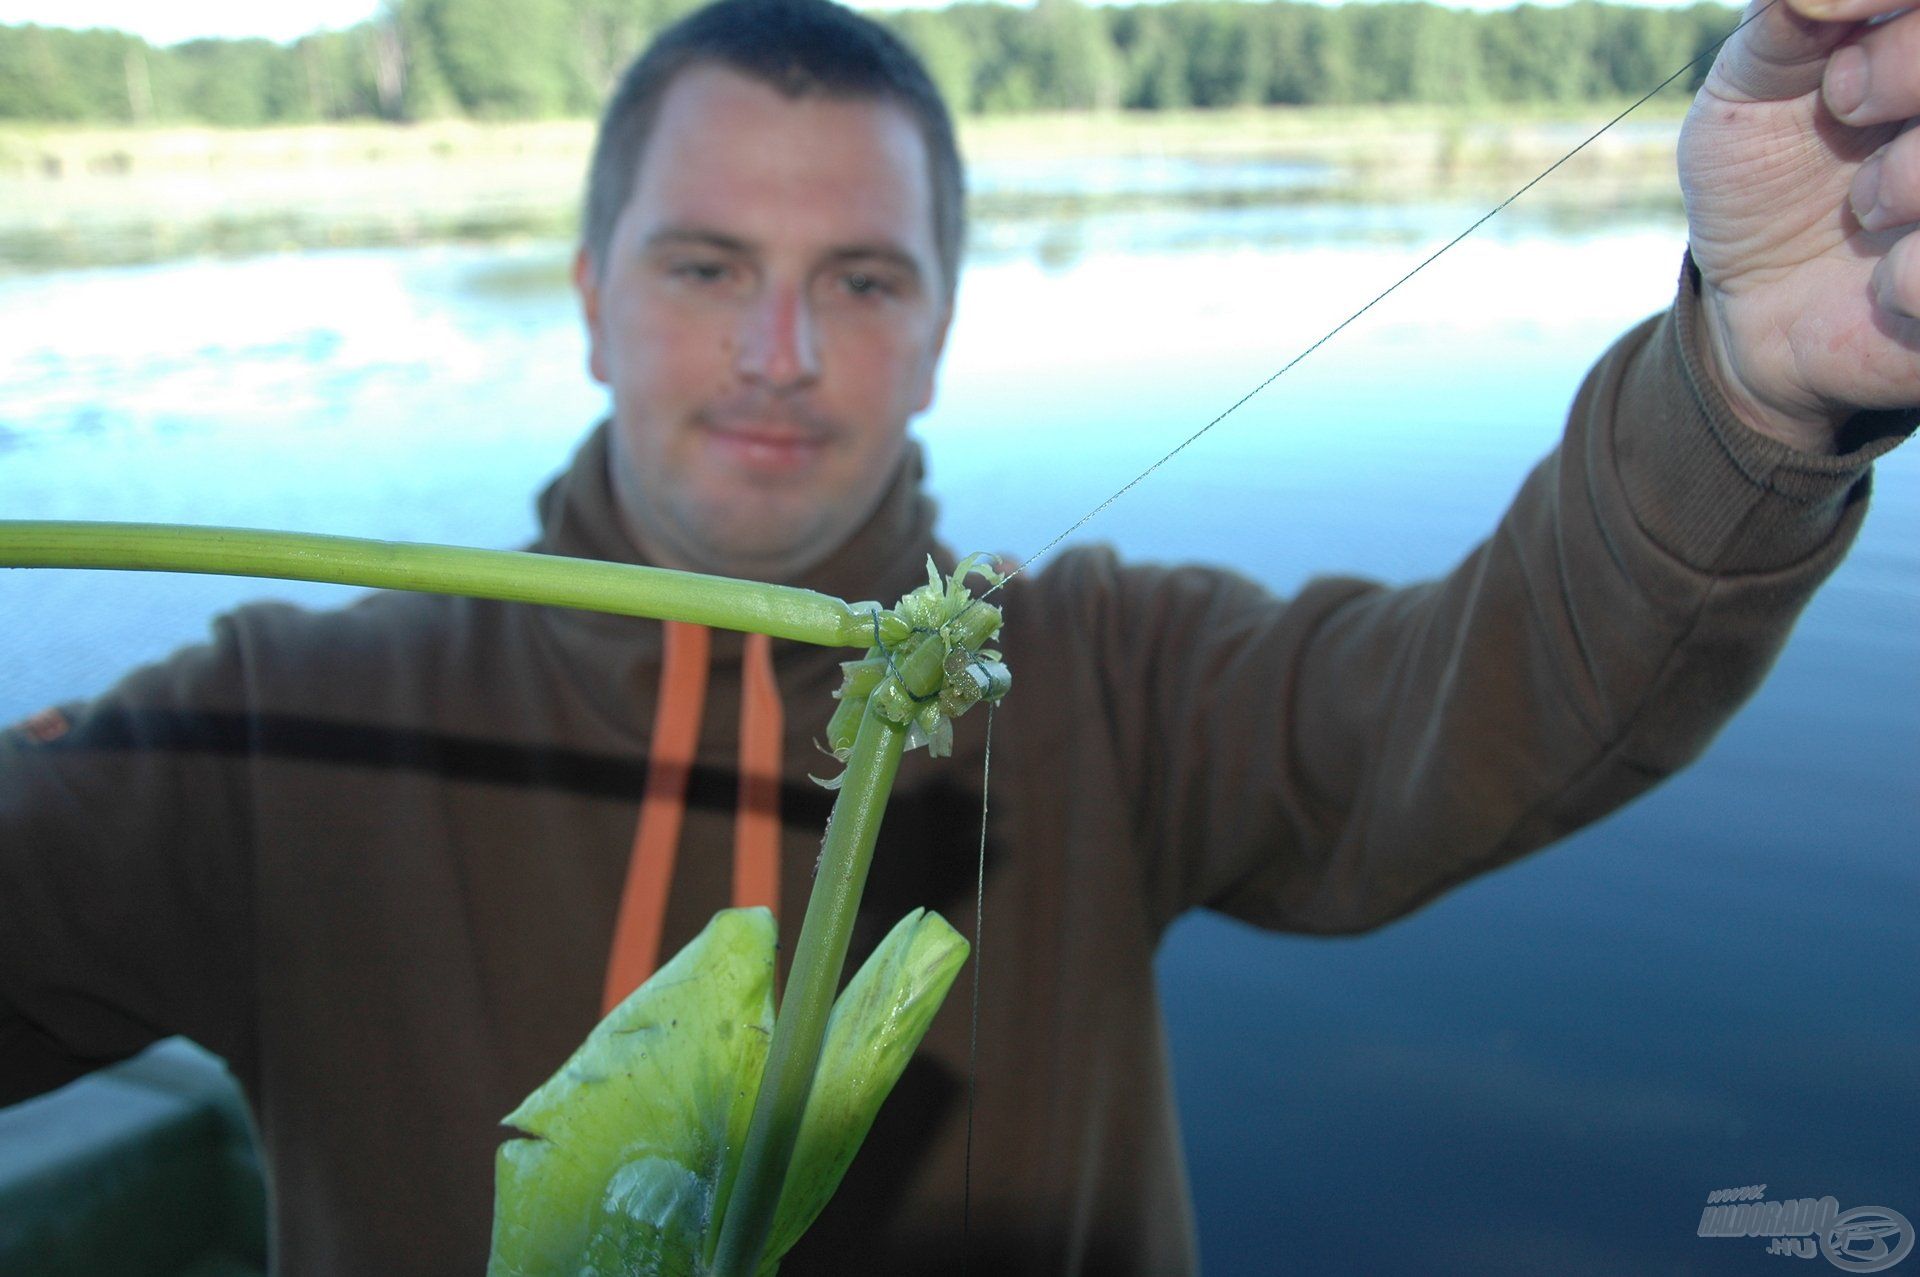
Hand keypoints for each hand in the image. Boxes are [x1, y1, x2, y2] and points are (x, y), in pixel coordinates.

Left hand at [1678, 0, 1919, 451]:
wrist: (1749, 300)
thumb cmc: (1764, 172)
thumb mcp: (1750, 86)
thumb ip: (1785, 18)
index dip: (1887, 2)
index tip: (1823, 17)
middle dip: (1912, 65)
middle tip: (1844, 99)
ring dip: (1916, 174)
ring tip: (1865, 206)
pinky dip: (1915, 274)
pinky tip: (1884, 284)